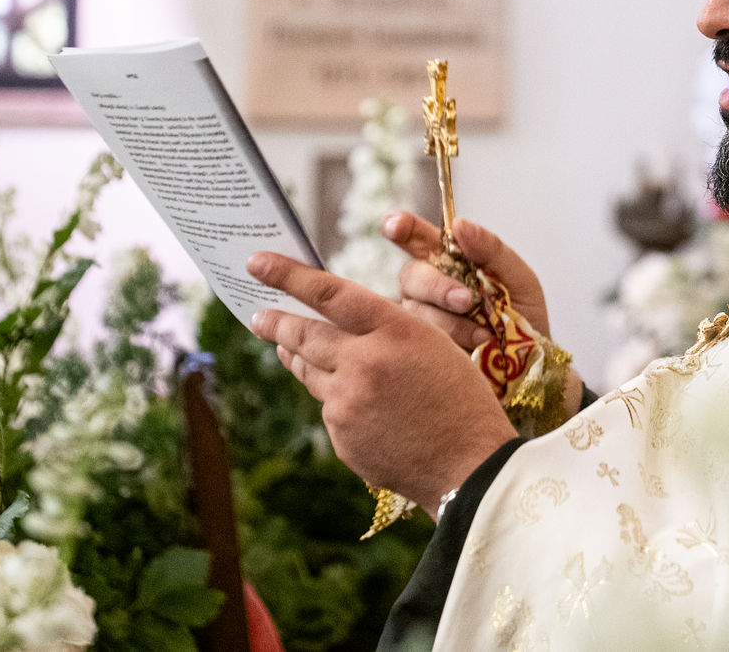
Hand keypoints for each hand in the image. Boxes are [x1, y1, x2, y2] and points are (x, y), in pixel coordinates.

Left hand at [246, 252, 516, 513]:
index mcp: (395, 331)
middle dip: (276, 321)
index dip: (289, 275)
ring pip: (310, 371)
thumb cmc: (459, 396)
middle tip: (258, 314)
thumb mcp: (432, 344)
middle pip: (305, 334)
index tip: (257, 262)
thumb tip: (334, 321)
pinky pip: (330, 408)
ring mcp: (349, 403)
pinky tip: (362, 406)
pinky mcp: (341, 436)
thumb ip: (385, 328)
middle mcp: (365, 363)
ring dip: (299, 357)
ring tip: (288, 346)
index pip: (330, 293)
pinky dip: (338, 400)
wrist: (470, 465)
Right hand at [382, 211, 550, 348]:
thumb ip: (492, 250)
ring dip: (450, 320)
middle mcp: (428, 285)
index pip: (417, 236)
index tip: (394, 226)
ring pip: (415, 311)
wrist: (532, 363)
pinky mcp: (423, 348)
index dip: (400, 227)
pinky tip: (478, 344)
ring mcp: (422, 317)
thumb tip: (460, 224)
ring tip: (484, 332)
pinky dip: (453, 340)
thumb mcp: (519, 278)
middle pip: (410, 275)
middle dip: (436, 286)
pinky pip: (422, 340)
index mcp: (449, 259)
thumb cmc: (523, 315)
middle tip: (466, 300)